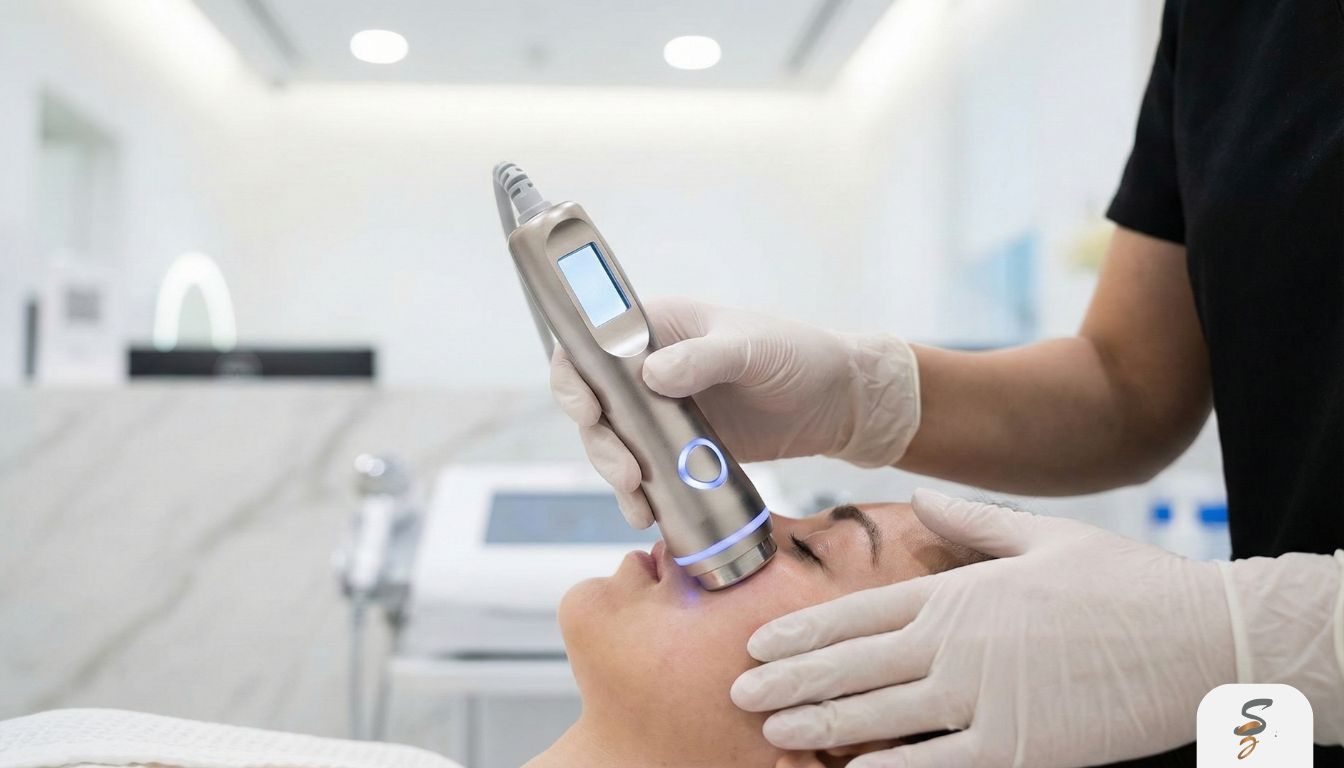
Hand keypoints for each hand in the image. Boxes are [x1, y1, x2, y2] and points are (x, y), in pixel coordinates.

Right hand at [549, 297, 919, 527]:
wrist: (839, 403)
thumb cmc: (799, 356)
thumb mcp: (753, 349)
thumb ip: (705, 359)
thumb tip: (651, 375)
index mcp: (656, 328)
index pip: (591, 344)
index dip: (573, 375)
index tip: (585, 409)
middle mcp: (648, 369)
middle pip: (594, 404)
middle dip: (599, 442)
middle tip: (625, 472)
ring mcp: (661, 412)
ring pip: (614, 444)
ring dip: (616, 473)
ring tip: (637, 501)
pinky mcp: (679, 449)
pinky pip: (645, 472)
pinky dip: (640, 495)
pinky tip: (648, 514)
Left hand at [730, 490, 1235, 766]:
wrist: (1199, 639)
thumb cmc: (1124, 583)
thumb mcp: (1043, 538)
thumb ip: (972, 522)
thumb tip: (923, 495)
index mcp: (960, 593)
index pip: (860, 614)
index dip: (804, 632)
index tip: (759, 643)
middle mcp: (958, 644)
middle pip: (853, 665)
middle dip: (791, 680)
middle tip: (738, 693)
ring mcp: (984, 698)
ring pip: (879, 714)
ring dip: (818, 722)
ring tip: (772, 729)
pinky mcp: (1017, 746)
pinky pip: (935, 764)